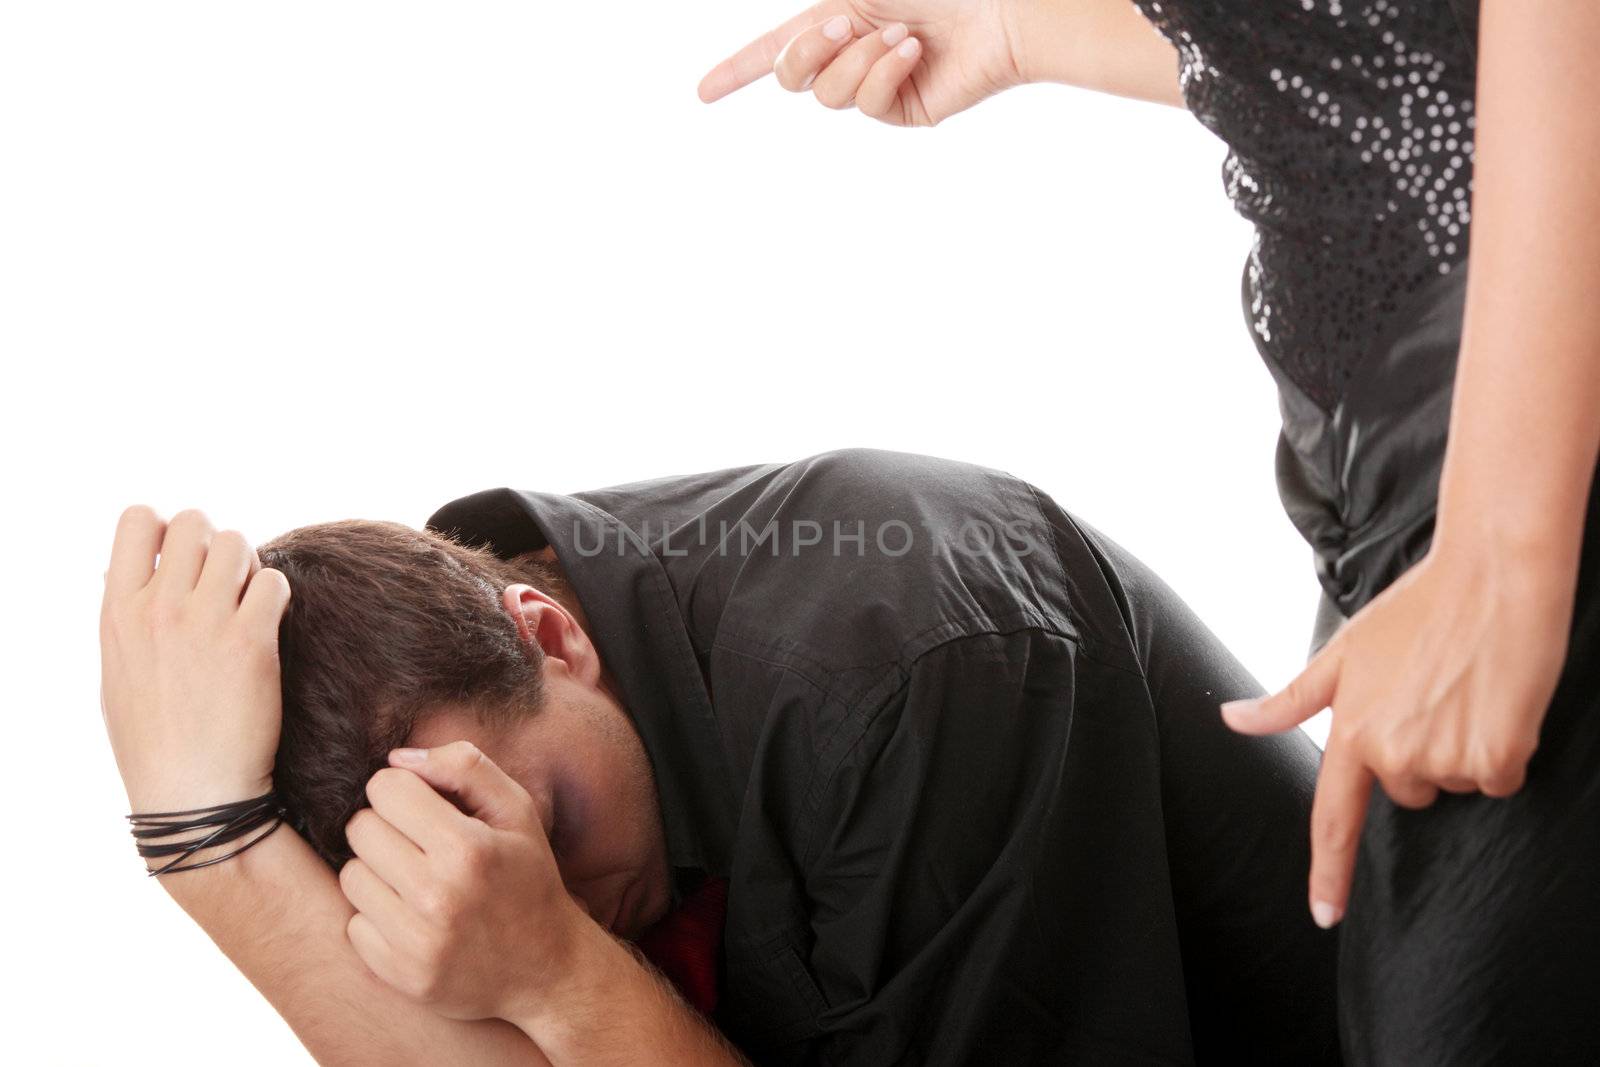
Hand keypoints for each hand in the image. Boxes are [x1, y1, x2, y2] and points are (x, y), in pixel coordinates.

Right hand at [99, 506, 290, 813]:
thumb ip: (126, 617)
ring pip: (239, 543)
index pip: (136, 519)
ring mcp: (203, 622)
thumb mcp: (117, 672)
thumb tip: (127, 570)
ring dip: (250, 565)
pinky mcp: (250, 641)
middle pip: (195, 521)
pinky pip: (274, 582)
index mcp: (117, 612)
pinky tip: (268, 624)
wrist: (194, 792)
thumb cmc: (154, 738)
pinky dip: (277, 595)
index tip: (180, 559)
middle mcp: (157, 609)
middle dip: (215, 542)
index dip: (167, 527)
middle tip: (223, 581)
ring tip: (247, 602)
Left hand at [340, 741, 592, 1024]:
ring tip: (416, 881)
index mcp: (468, 848)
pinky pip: (354, 925)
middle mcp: (437, 896)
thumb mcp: (517, 810)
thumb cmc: (528, 877)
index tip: (423, 807)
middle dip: (386, 827)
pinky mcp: (400, 975)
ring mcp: (416, 941)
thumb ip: (464, 768)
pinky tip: (413, 919)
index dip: (402, 790)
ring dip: (378, 872)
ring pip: (351, 876)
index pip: (385, 789)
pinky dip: (378, 918)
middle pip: (360, 829)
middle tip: (419, 844)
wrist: (547, 968)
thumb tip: (396, 759)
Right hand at [697, 0, 1026, 126]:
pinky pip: (867, 102)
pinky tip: (915, 52)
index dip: (736, 71)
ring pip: (828, 93)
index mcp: (839, 18)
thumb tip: (821, 8)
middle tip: (843, 24)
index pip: (775, 50)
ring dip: (860, 57)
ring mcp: (876, 87)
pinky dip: (885, 73)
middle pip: (791, 77)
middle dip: (807, 52)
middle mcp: (852, 54)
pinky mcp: (901, 111)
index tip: (703, 92)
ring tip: (904, 35)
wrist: (1002, 11)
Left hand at [1220, 539, 1576, 926]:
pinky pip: (1500, 779)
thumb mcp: (1342, 655)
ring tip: (1462, 691)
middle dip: (1420, 755)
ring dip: (1462, 748)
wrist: (1489, 582)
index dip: (1328, 872)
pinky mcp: (1498, 757)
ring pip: (1456, 783)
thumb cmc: (1414, 613)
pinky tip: (1496, 704)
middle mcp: (1394, 754)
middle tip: (1431, 697)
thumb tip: (1231, 719)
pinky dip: (1504, 751)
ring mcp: (1446, 758)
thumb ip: (1290, 702)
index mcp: (1352, 733)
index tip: (1324, 916)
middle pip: (1408, 792)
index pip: (1333, 819)